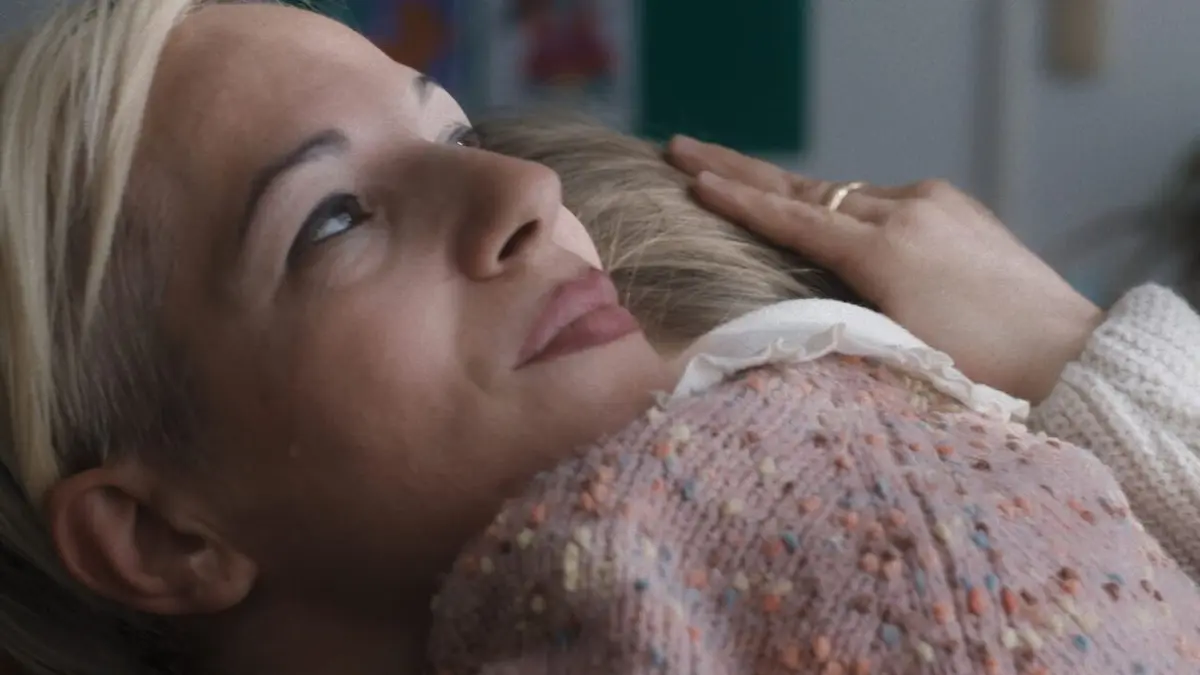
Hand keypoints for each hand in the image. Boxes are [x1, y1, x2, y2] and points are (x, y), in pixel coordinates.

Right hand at [665, 135, 1103, 403]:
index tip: (691, 178)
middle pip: (806, 187)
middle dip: (740, 170)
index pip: (793, 218)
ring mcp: (936, 202)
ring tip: (738, 179)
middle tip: (684, 147)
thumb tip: (793, 295)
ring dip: (791, 191)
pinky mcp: (956, 205)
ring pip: (844, 193)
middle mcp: (907, 212)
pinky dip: (845, 206)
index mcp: (887, 251)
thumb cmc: (981, 371)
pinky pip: (882, 199)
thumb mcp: (896, 347)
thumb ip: (838, 312)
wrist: (1070, 356)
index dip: (737, 200)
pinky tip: (827, 216)